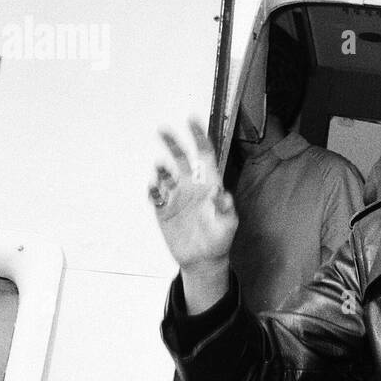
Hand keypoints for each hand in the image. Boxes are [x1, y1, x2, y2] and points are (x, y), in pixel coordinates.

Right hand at [148, 119, 237, 270]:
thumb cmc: (220, 240)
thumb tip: (221, 193)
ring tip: (161, 168)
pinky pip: (155, 194)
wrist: (203, 260)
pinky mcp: (163, 210)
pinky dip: (153, 189)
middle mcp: (192, 186)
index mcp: (210, 184)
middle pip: (182, 158)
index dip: (199, 137)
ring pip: (165, 174)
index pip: (205, 155)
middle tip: (164, 130)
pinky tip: (154, 189)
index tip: (192, 120)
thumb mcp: (228, 225)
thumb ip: (225, 209)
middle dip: (173, 142)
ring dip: (161, 168)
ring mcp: (176, 197)